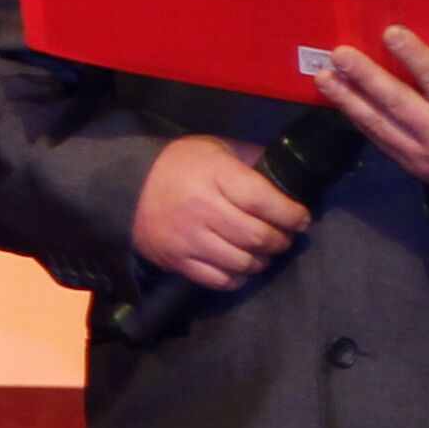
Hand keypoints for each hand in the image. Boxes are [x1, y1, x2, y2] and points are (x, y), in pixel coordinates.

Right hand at [132, 134, 312, 291]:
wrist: (126, 185)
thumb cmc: (179, 164)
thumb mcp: (215, 148)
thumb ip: (252, 158)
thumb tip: (289, 172)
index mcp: (215, 176)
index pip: (264, 201)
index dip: (291, 214)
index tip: (302, 218)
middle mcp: (202, 209)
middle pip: (257, 236)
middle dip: (280, 239)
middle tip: (284, 236)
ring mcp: (188, 238)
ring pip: (241, 262)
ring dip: (262, 261)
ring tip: (265, 252)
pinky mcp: (177, 260)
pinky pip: (218, 279)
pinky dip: (238, 278)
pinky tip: (242, 267)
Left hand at [314, 24, 428, 190]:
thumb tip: (415, 58)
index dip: (413, 55)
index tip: (390, 33)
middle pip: (397, 102)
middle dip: (365, 77)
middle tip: (339, 55)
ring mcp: (422, 153)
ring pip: (379, 124)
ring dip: (348, 99)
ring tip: (324, 78)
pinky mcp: (410, 166)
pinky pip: (378, 139)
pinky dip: (358, 119)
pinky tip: (342, 101)